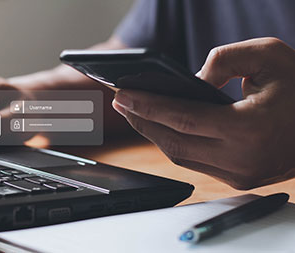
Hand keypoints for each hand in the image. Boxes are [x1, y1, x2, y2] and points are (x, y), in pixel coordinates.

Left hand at [112, 37, 294, 189]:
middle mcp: (243, 159)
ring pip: (180, 156)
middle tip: (121, 101)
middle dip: (141, 120)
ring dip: (153, 134)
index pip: (182, 119)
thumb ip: (223, 61)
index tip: (122, 94)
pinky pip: (195, 162)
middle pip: (174, 142)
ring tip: (135, 112)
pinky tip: (161, 126)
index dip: (147, 106)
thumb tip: (188, 82)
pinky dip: (174, 143)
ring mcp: (240, 174)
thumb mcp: (268, 55)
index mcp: (250, 129)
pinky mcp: (239, 179)